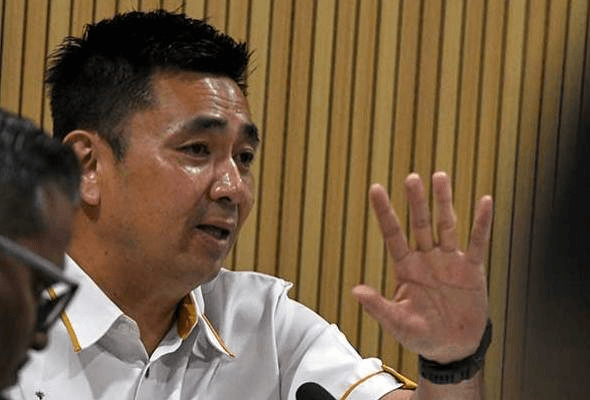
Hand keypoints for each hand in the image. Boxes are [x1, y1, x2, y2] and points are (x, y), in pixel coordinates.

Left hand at [352, 172, 492, 362]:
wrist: (452, 348)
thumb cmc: (421, 335)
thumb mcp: (397, 322)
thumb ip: (378, 306)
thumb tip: (355, 291)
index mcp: (406, 268)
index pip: (393, 234)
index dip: (384, 212)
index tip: (375, 188)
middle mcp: (426, 258)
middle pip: (420, 224)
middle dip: (416, 201)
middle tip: (411, 177)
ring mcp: (449, 261)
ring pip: (446, 226)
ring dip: (444, 202)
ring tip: (439, 177)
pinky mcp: (472, 269)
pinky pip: (477, 243)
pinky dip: (481, 223)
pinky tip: (485, 201)